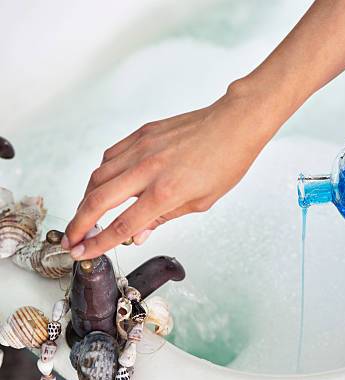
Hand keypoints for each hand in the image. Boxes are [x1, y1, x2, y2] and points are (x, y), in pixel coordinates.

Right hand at [63, 84, 279, 259]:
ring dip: (85, 199)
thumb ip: (165, 217)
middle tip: (71, 239)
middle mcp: (148, 169)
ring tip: (84, 215)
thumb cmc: (225, 163)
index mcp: (166, 192)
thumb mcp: (200, 202)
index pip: (122, 225)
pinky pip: (110, 156)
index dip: (98, 243)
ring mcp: (142, 148)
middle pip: (98, 201)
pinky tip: (102, 184)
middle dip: (79, 224)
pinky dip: (101, 173)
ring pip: (98, 176)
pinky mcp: (142, 134)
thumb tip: (139, 234)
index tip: (83, 252)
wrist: (234, 125)